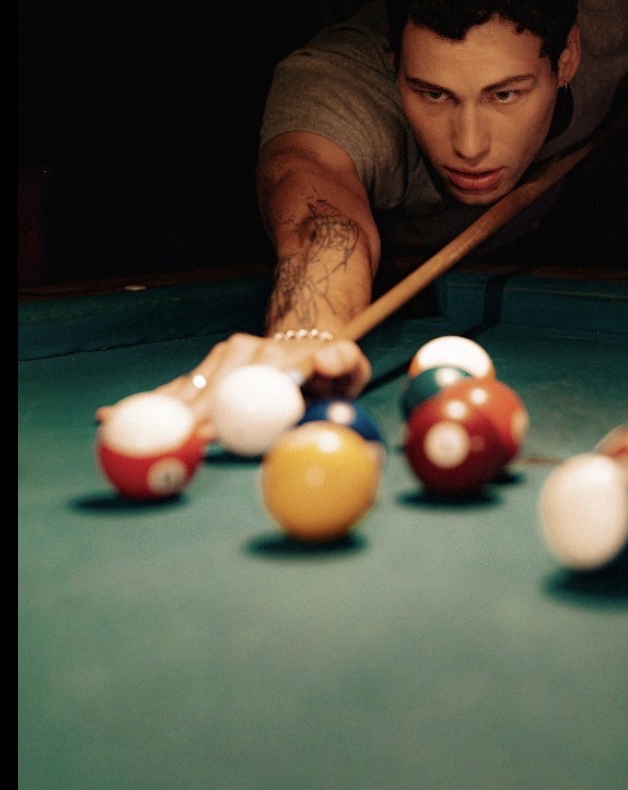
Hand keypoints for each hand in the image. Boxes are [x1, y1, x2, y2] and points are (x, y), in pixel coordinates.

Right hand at [95, 332, 372, 439]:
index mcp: (276, 356)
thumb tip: (326, 362)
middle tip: (163, 446)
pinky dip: (149, 404)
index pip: (248, 387)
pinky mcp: (208, 365)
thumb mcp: (350, 365)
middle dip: (186, 419)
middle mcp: (244, 351)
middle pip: (211, 390)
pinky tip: (114, 415)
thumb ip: (343, 363)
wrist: (311, 343)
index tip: (207, 435)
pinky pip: (176, 388)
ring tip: (121, 431)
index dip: (226, 411)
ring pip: (188, 389)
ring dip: (158, 412)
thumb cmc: (334, 370)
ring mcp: (222, 357)